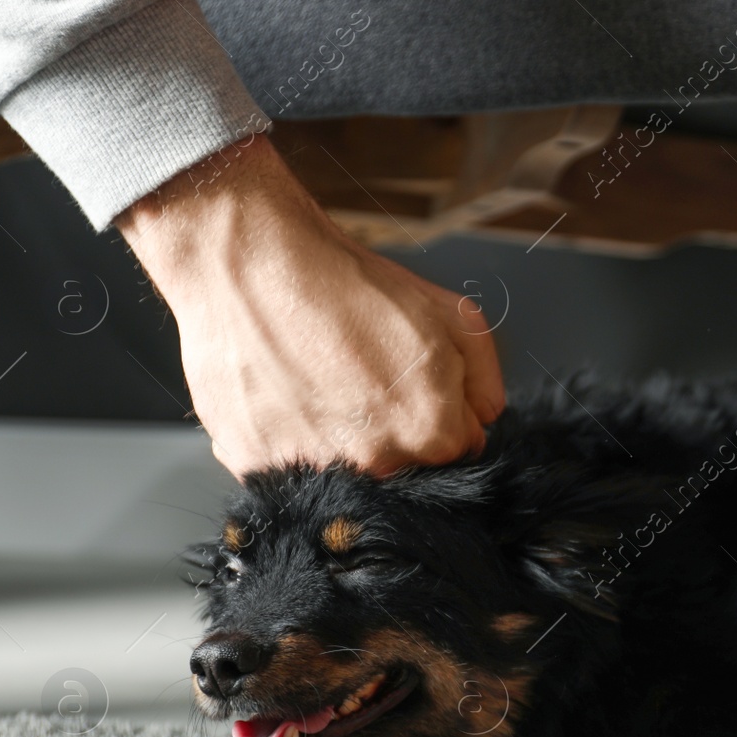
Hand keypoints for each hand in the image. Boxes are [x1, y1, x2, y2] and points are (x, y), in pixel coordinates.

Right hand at [116, 133, 503, 477]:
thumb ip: (484, 379)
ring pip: (343, 473)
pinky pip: (285, 470)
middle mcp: (376, 462)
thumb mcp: (453, 314)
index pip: (455, 451)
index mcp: (431, 432)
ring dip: (336, 441)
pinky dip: (286, 440)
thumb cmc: (348, 284)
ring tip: (317, 385)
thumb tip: (483, 419)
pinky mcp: (254, 464)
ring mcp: (314, 469)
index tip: (409, 386)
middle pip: (400, 468)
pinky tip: (282, 394)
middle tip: (359, 380)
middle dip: (389, 430)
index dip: (437, 413)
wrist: (253, 262)